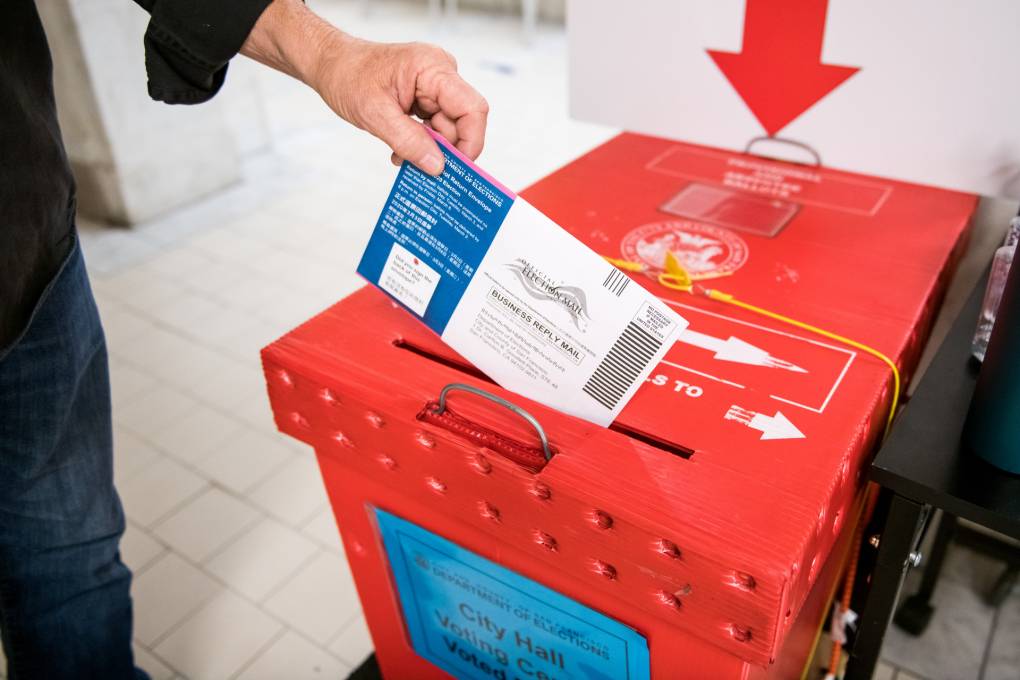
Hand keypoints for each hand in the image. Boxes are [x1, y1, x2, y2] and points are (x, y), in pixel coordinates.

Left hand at [241, 0, 487, 175]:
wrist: (331, 64)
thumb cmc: (347, 76)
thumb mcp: (375, 114)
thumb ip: (409, 142)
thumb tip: (437, 166)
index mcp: (433, 69)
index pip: (472, 108)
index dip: (471, 141)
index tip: (458, 168)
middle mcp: (440, 74)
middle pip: (461, 121)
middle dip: (444, 149)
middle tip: (424, 170)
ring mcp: (434, 85)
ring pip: (447, 128)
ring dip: (428, 148)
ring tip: (402, 156)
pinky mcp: (426, 96)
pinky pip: (434, 126)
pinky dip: (421, 142)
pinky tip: (401, 149)